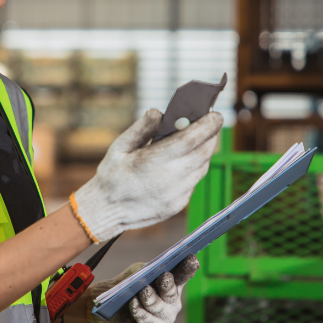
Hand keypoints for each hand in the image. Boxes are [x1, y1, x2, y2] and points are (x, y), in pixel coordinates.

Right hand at [71, 109, 222, 241]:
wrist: (107, 210)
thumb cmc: (111, 175)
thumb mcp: (119, 147)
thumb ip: (141, 128)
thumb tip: (160, 112)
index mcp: (153, 162)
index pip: (190, 139)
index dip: (206, 125)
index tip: (215, 114)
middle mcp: (169, 179)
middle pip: (202, 153)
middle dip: (210, 135)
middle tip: (211, 122)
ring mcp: (176, 195)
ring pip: (202, 167)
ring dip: (204, 151)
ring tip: (200, 138)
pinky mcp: (178, 204)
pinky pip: (194, 181)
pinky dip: (195, 167)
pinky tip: (186, 160)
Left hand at [86, 254, 198, 322]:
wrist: (109, 304)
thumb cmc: (129, 284)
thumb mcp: (136, 272)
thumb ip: (147, 270)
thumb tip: (154, 270)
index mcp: (171, 286)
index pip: (182, 276)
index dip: (187, 268)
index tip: (192, 258)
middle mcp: (170, 305)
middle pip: (171, 295)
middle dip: (167, 286)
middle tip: (164, 276)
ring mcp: (161, 321)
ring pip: (158, 309)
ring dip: (150, 299)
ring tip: (143, 291)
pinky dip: (139, 313)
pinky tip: (134, 304)